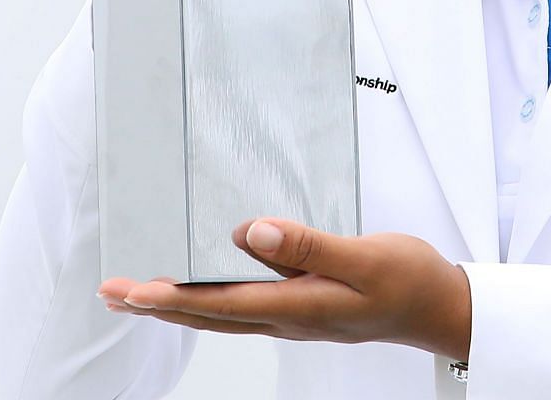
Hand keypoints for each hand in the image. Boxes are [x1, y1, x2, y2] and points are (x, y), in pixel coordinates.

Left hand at [99, 219, 472, 359]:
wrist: (438, 307)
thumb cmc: (408, 280)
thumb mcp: (365, 256)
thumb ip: (308, 246)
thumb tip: (250, 233)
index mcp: (298, 306)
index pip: (221, 304)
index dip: (173, 298)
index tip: (132, 290)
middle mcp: (287, 318)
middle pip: (208, 317)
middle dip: (157, 306)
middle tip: (112, 292)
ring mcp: (293, 317)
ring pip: (220, 315)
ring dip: (176, 306)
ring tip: (138, 295)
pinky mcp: (303, 308)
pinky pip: (241, 307)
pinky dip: (208, 301)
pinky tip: (203, 290)